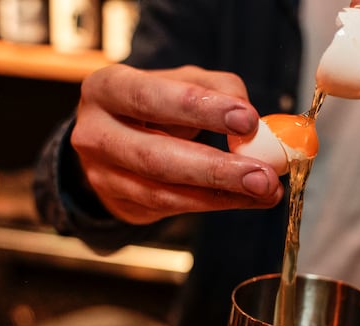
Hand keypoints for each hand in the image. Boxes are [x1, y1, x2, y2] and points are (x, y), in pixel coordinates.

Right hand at [71, 64, 283, 223]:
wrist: (116, 140)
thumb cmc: (155, 104)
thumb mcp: (182, 81)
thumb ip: (218, 89)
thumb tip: (251, 123)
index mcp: (106, 88)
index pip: (150, 98)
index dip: (200, 109)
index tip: (247, 120)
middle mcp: (95, 134)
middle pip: (156, 156)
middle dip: (216, 168)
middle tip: (261, 174)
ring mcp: (103, 175)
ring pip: (164, 192)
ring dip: (221, 194)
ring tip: (264, 190)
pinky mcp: (122, 204)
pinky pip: (172, 209)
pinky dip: (215, 204)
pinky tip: (247, 198)